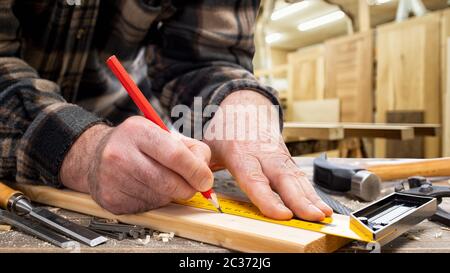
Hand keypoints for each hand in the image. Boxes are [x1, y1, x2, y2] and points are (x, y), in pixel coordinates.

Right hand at [60, 116, 213, 214]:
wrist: (95, 156)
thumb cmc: (136, 144)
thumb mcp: (162, 133)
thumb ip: (191, 148)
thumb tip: (205, 172)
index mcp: (137, 131)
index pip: (175, 154)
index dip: (196, 170)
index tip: (206, 180)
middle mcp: (120, 153)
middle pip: (169, 181)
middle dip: (188, 188)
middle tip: (194, 186)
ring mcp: (112, 178)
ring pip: (160, 196)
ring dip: (171, 194)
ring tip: (164, 180)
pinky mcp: (110, 198)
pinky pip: (147, 206)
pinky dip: (156, 201)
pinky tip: (148, 188)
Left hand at [204, 91, 331, 220]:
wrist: (245, 108)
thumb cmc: (226, 130)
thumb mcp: (207, 143)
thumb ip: (200, 162)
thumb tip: (193, 181)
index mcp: (241, 152)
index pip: (255, 179)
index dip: (268, 198)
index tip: (282, 214)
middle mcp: (264, 154)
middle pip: (284, 179)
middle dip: (300, 200)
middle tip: (312, 217)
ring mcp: (278, 156)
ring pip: (296, 178)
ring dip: (311, 198)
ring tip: (323, 216)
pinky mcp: (287, 160)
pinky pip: (301, 178)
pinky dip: (313, 193)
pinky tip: (322, 208)